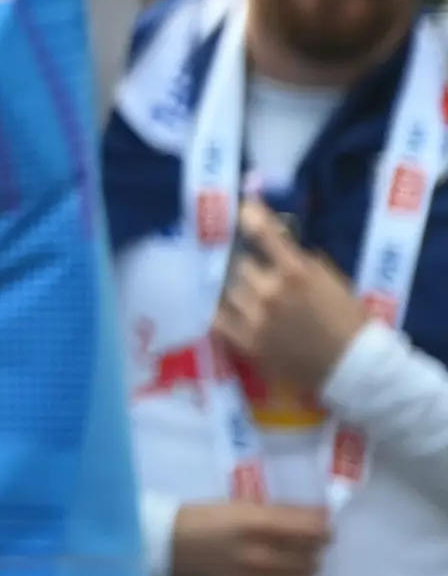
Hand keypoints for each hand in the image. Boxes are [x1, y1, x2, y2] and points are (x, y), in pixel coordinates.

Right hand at [167, 499, 329, 575]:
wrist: (157, 548)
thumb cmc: (197, 521)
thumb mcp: (236, 506)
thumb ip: (277, 514)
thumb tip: (320, 520)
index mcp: (254, 524)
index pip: (314, 532)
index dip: (323, 531)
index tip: (318, 532)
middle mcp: (258, 556)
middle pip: (311, 561)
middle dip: (308, 555)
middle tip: (294, 552)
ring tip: (286, 574)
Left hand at [215, 200, 368, 401]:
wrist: (356, 369)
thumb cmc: (350, 323)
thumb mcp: (333, 282)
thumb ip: (302, 261)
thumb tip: (276, 241)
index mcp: (295, 272)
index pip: (263, 233)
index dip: (251, 215)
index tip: (243, 206)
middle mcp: (269, 291)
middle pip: (241, 264)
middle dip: (253, 269)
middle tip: (262, 278)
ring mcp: (254, 317)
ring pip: (229, 289)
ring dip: (241, 292)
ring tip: (254, 302)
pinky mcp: (246, 343)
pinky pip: (218, 319)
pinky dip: (222, 313)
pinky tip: (230, 312)